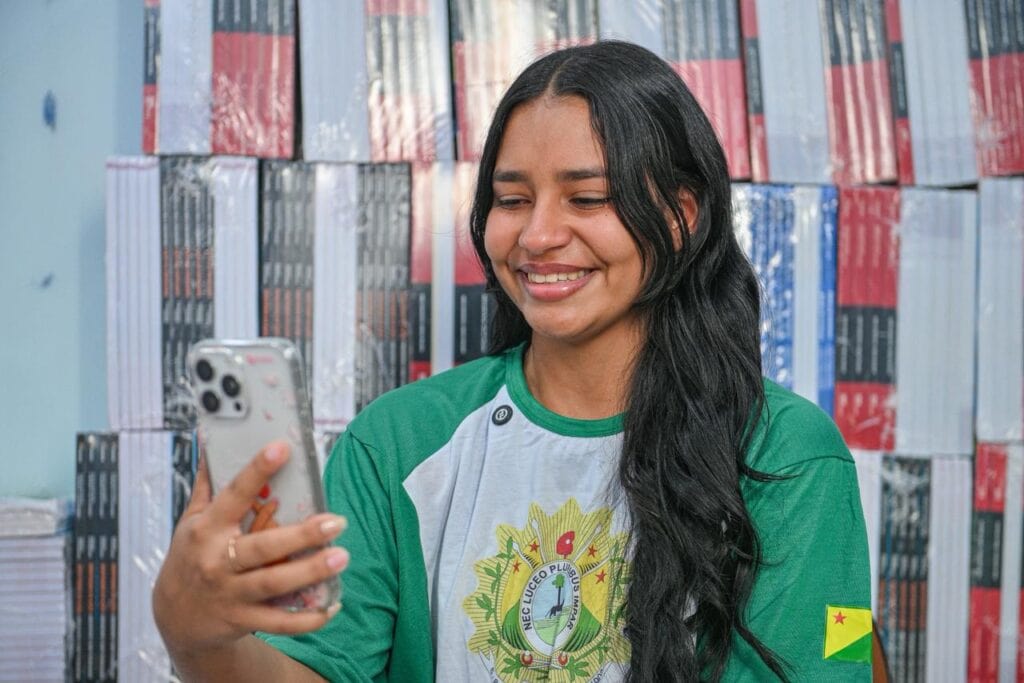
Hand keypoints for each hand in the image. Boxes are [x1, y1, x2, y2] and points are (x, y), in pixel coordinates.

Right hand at [152, 441, 348, 657]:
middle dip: (301, 536)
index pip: (234, 495)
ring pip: (275, 585)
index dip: (257, 470)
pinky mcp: (242, 619)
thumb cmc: (191, 556)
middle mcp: (218, 561)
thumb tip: (211, 440)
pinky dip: (308, 618)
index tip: (282, 447)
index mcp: (207, 529)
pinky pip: (279, 622)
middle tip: (337, 522)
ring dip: (310, 572)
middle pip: (262, 547)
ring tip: (342, 557)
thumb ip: (207, 483)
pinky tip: (333, 604)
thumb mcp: (191, 519)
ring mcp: (230, 593)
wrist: (175, 617)